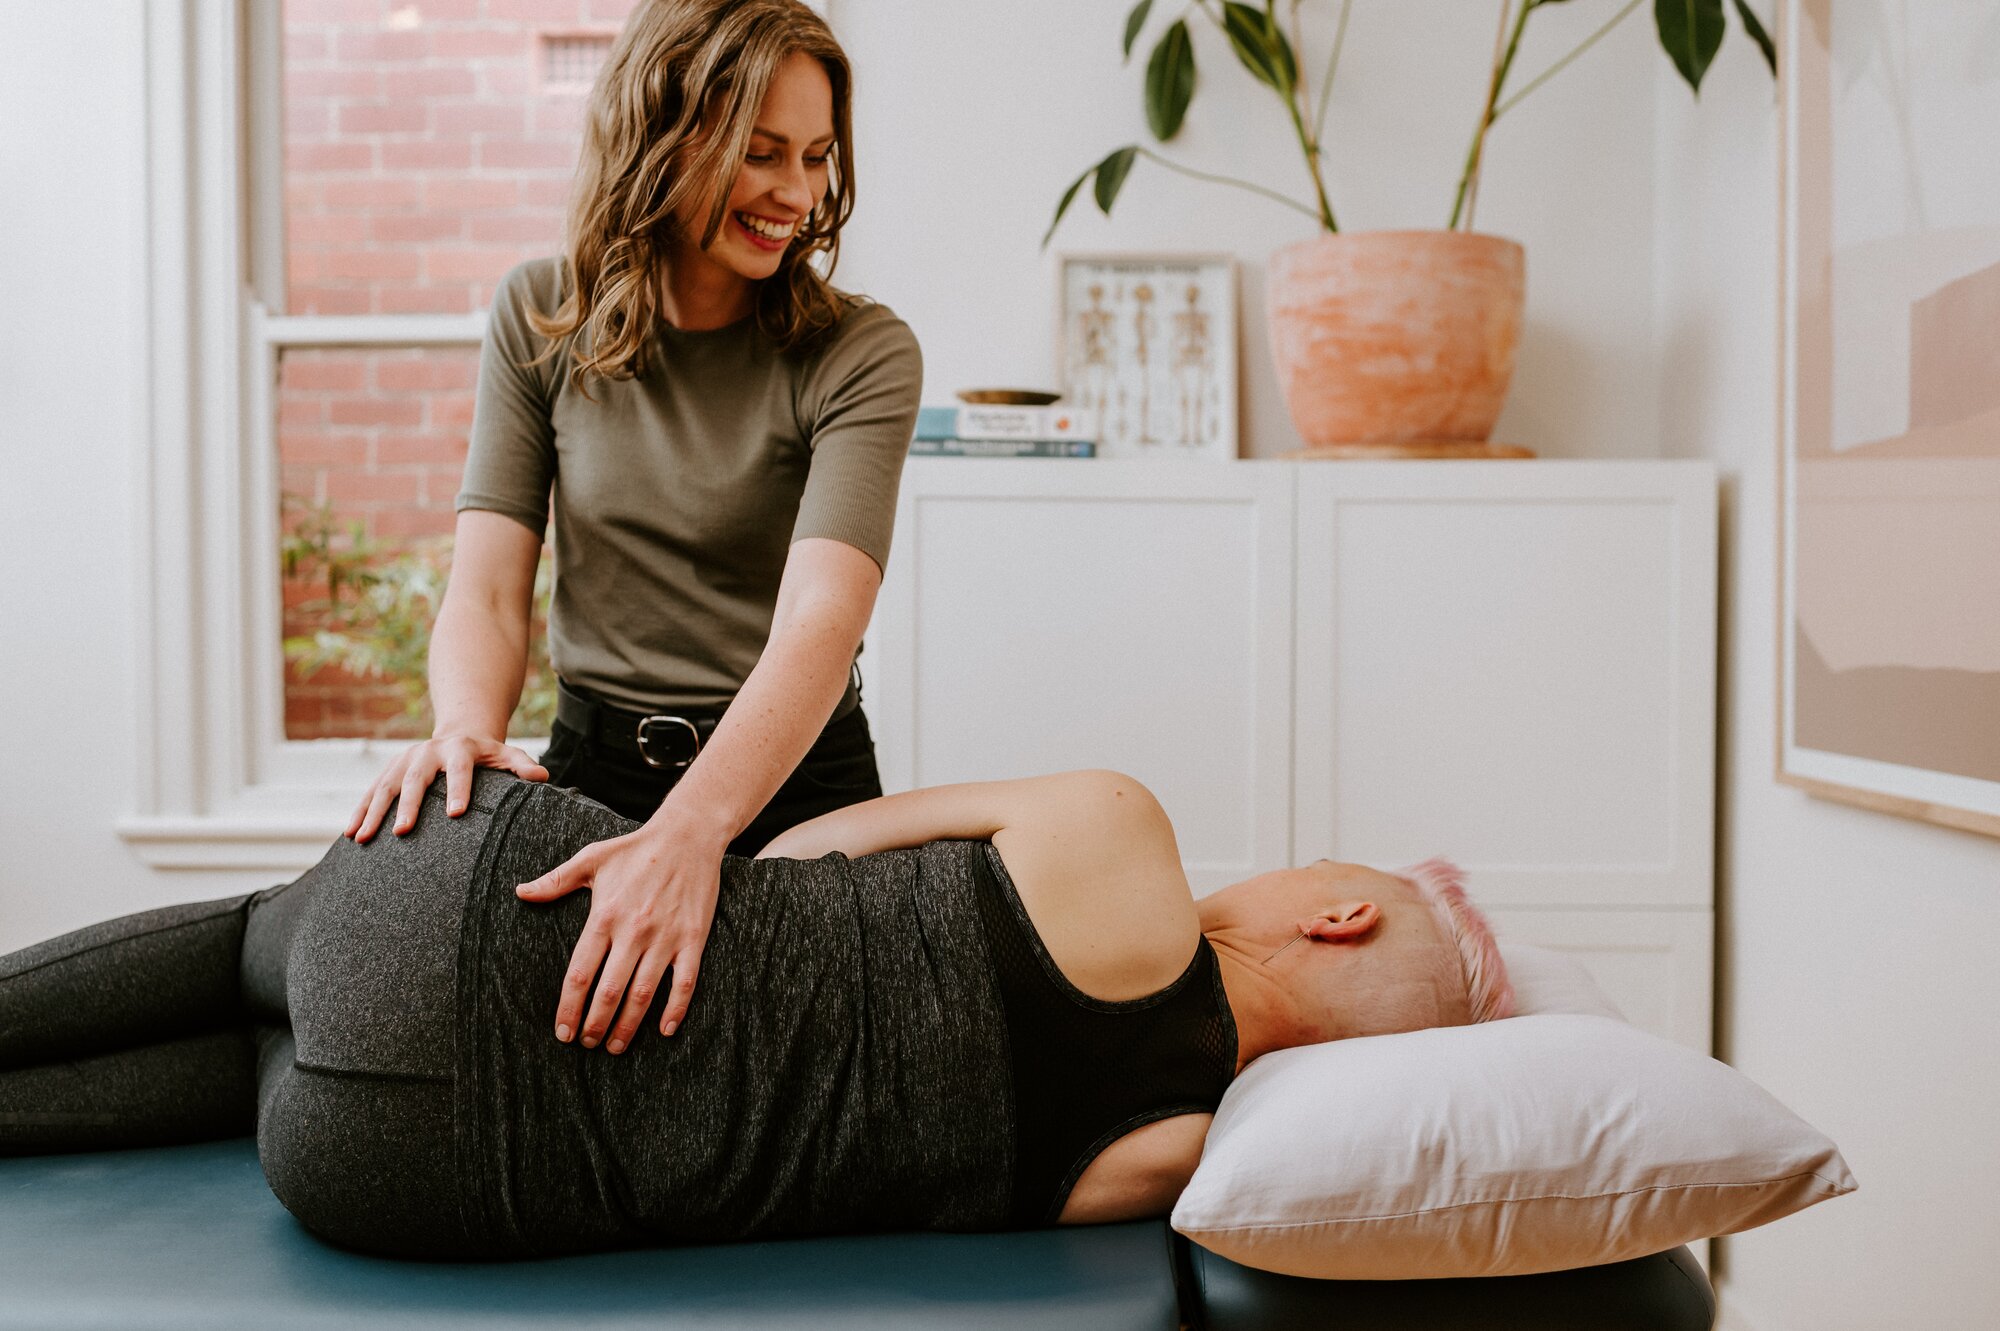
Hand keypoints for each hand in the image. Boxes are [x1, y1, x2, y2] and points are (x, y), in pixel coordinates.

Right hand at [347, 733, 548, 842]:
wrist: (459, 733)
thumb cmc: (488, 754)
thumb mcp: (507, 753)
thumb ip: (522, 765)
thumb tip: (542, 777)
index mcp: (459, 749)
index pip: (459, 769)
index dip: (458, 789)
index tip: (456, 814)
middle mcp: (427, 752)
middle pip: (415, 778)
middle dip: (407, 805)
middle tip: (402, 832)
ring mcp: (404, 760)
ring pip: (385, 786)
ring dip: (372, 812)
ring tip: (362, 838)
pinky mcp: (390, 770)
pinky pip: (372, 792)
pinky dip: (360, 812)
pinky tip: (351, 834)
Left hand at [513, 819, 725, 1053]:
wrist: (688, 835)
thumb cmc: (635, 849)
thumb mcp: (591, 859)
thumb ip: (555, 881)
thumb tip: (520, 892)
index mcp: (605, 916)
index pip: (580, 973)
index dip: (569, 1008)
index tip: (563, 1032)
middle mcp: (633, 931)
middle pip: (609, 991)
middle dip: (595, 1024)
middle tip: (587, 1044)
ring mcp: (665, 937)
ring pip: (644, 993)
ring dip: (628, 1025)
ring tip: (615, 1046)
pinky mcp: (693, 938)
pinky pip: (685, 982)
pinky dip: (676, 1009)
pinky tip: (664, 1030)